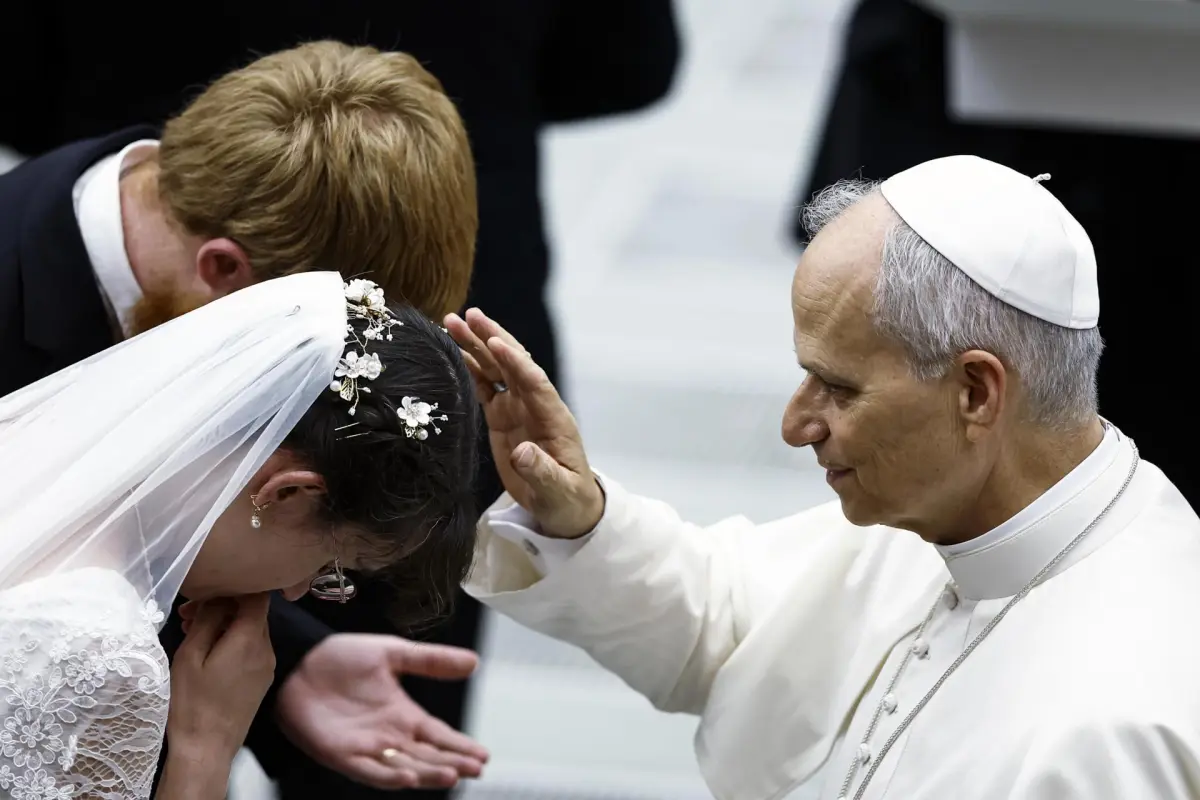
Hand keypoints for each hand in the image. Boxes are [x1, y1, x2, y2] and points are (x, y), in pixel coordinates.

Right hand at [169, 594, 274, 769]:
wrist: (206, 749)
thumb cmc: (192, 703)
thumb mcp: (191, 656)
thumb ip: (208, 620)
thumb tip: (218, 596)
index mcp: (252, 638)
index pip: (258, 595)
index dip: (232, 587)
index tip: (204, 596)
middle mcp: (267, 649)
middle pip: (253, 612)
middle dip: (223, 607)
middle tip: (188, 616)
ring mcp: (267, 665)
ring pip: (251, 630)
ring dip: (225, 625)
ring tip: (193, 633)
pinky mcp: (262, 679)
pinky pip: (251, 649)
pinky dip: (232, 642)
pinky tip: (208, 652)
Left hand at [275, 634, 488, 789]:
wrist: (299, 660)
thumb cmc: (342, 658)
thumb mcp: (393, 653)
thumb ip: (431, 660)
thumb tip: (473, 661)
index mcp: (402, 714)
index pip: (438, 735)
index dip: (460, 746)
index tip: (484, 755)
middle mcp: (389, 736)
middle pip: (427, 756)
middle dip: (452, 763)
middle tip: (475, 769)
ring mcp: (366, 748)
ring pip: (404, 768)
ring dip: (428, 774)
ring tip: (452, 774)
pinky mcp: (342, 755)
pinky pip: (369, 771)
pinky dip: (388, 777)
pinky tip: (407, 777)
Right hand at [444, 307, 604, 537]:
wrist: (565, 507)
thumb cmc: (567, 499)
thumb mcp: (557, 491)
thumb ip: (542, 472)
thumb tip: (524, 453)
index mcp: (553, 417)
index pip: (534, 382)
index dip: (516, 362)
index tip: (496, 342)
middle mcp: (535, 405)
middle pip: (513, 364)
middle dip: (492, 338)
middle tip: (468, 315)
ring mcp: (518, 409)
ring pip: (496, 369)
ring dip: (476, 345)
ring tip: (451, 322)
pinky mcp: (502, 418)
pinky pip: (485, 387)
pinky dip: (470, 368)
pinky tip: (453, 351)